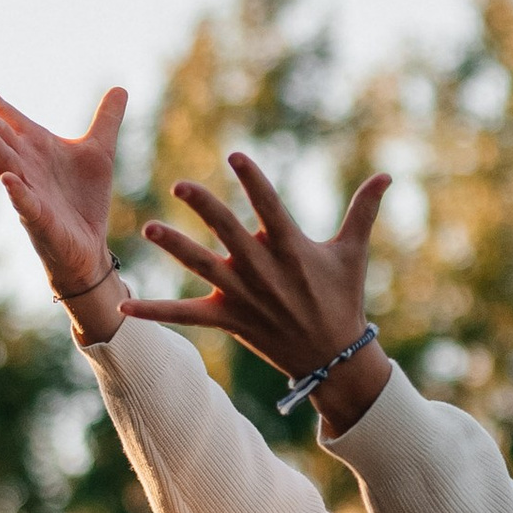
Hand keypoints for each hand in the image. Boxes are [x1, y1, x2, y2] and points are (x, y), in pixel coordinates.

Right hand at [0, 71, 125, 299]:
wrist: (89, 246)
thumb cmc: (84, 200)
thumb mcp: (100, 151)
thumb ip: (106, 119)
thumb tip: (120, 88)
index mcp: (33, 143)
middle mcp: (24, 162)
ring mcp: (27, 189)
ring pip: (0, 160)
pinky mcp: (39, 217)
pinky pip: (24, 201)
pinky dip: (16, 190)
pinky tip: (8, 179)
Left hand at [123, 150, 393, 425]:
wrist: (332, 356)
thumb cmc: (343, 298)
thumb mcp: (353, 252)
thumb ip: (364, 210)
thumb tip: (387, 175)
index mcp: (290, 247)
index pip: (268, 206)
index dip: (253, 180)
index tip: (235, 156)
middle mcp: (262, 269)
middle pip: (228, 232)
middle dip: (205, 207)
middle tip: (180, 185)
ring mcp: (242, 295)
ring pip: (203, 267)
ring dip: (175, 248)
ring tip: (149, 230)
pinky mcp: (227, 319)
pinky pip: (186, 315)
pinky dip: (156, 312)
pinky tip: (124, 307)